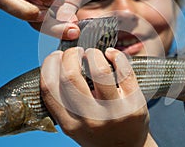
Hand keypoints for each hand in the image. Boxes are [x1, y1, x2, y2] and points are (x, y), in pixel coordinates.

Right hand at [40, 47, 154, 145]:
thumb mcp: (75, 123)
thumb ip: (64, 101)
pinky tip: (112, 54)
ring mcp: (115, 111)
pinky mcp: (134, 103)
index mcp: (70, 124)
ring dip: (93, 54)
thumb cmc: (98, 131)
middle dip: (70, 55)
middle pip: (70, 76)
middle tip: (75, 52)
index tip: (56, 57)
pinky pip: (124, 70)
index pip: (50, 88)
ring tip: (92, 54)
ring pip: (99, 70)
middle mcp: (91, 119)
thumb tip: (58, 63)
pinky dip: (116, 55)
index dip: (49, 64)